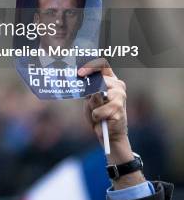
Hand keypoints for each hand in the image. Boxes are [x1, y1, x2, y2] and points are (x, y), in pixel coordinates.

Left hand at [78, 59, 145, 188]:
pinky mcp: (119, 109)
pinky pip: (98, 112)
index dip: (90, 66)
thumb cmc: (98, 115)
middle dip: (89, 94)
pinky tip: (103, 121)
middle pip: (98, 80)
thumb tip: (91, 87)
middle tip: (89, 102)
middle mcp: (118, 85)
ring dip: (92, 107)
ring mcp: (120, 96)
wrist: (110, 135)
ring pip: (96, 96)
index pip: (102, 65)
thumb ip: (89, 92)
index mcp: (110, 80)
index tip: (80, 73)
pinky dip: (96, 118)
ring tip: (98, 115)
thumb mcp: (89, 101)